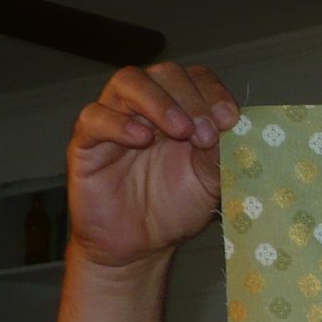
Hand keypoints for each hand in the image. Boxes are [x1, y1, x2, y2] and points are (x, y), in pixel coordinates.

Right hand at [66, 62, 238, 271]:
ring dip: (159, 102)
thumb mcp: (208, 184)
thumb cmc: (174, 210)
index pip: (195, 79)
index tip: (230, 119)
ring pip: (128, 82)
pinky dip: (118, 123)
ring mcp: (115, 120)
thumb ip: (219, 154)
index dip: (212, 92)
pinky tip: (141, 138)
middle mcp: (147, 108)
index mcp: (181, 111)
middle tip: (205, 132)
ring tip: (180, 130)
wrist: (139, 247)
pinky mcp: (87, 142)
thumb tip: (235, 127)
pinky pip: (94, 117)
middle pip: (164, 74)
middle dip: (190, 98)